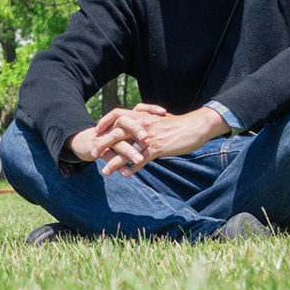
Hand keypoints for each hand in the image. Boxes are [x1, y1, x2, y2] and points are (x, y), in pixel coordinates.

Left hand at [66, 104, 228, 175]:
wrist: (195, 126)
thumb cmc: (178, 124)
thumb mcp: (159, 118)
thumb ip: (146, 118)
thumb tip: (137, 121)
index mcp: (142, 116)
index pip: (117, 114)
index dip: (105, 121)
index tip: (96, 131)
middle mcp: (142, 125)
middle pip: (116, 133)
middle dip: (103, 144)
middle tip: (94, 154)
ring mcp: (149, 137)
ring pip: (126, 150)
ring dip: (114, 162)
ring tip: (105, 171)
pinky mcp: (158, 148)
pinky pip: (141, 160)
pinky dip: (132, 168)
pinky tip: (126, 175)